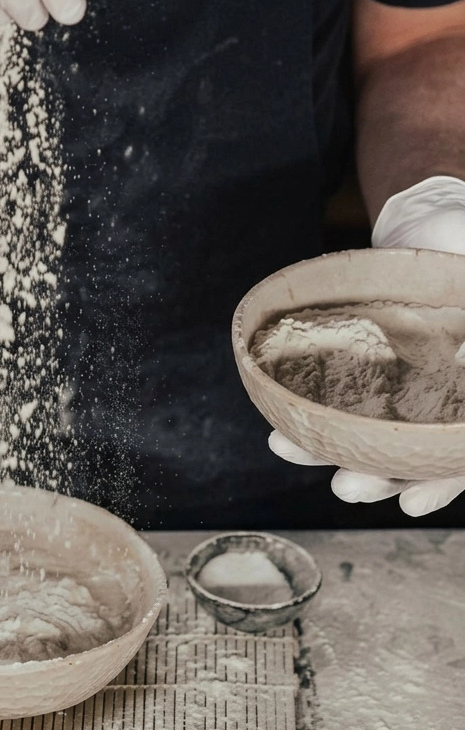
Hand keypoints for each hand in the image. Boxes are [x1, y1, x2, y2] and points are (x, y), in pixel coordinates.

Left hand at [268, 174, 464, 515]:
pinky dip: (310, 418)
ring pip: (369, 435)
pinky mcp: (362, 369)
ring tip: (292, 452)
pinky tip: (282, 432)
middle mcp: (440, 399)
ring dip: (330, 451)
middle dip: (377, 478)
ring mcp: (399, 387)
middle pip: (414, 456)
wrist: (436, 227)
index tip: (412, 502)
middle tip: (345, 488)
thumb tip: (463, 356)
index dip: (443, 481)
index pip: (461, 453)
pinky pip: (335, 400)